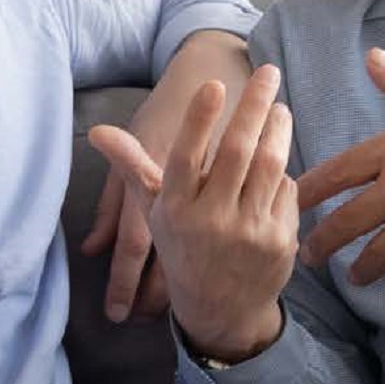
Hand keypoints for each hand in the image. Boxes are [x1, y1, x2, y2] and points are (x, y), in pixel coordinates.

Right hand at [89, 65, 297, 362]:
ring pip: (268, 165)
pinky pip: (286, 190)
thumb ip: (133, 167)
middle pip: (236, 151)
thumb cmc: (183, 248)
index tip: (214, 85)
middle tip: (267, 72)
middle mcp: (210, 220)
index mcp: (176, 209)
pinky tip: (281, 150)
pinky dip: (283, 168)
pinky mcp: (277, 240)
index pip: (186, 157)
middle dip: (254, 106)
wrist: (220, 311)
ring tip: (279, 105)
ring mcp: (247, 231)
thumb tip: (98, 131)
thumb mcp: (155, 212)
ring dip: (278, 128)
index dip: (199, 120)